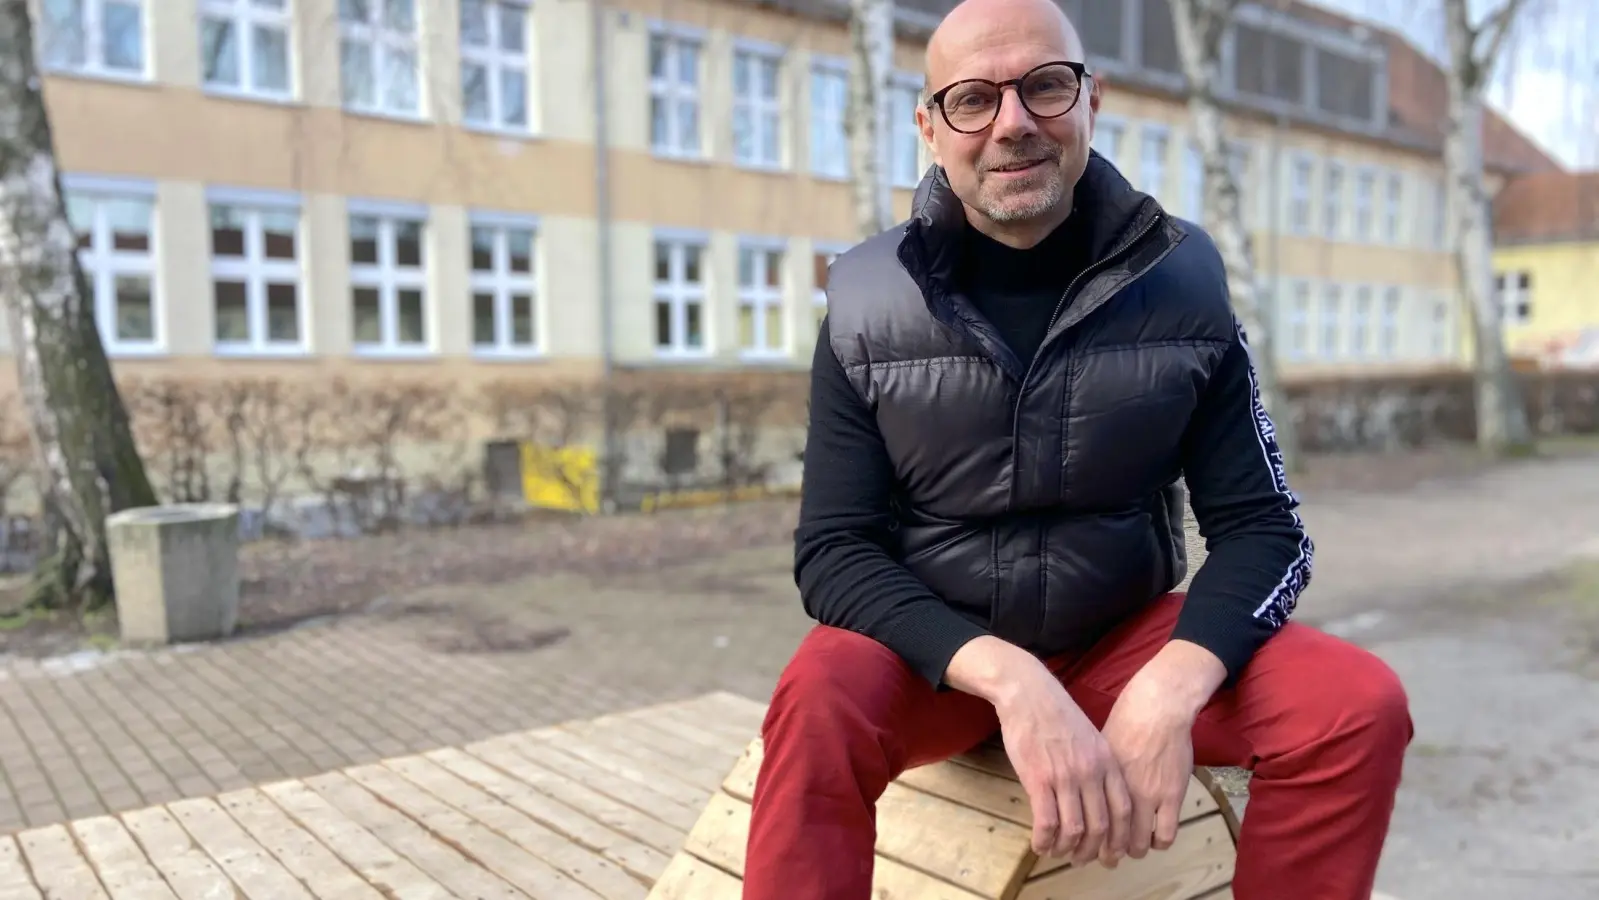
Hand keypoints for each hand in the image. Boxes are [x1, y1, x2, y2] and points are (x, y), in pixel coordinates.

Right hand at [992, 664, 1132, 864]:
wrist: (1029, 693)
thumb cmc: (1057, 714)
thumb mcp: (1090, 737)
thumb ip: (1098, 766)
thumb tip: (1098, 796)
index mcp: (1107, 762)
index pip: (1123, 810)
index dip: (1119, 836)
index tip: (1111, 850)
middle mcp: (1091, 772)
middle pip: (1101, 825)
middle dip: (1093, 851)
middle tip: (1082, 860)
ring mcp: (1065, 777)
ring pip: (1074, 829)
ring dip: (1067, 849)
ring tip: (1058, 854)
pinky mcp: (1038, 779)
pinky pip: (1046, 821)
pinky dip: (1044, 840)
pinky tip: (1039, 845)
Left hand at [1098, 673, 1198, 863]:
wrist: (1157, 709)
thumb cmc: (1125, 722)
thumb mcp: (1097, 747)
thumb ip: (1091, 772)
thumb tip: (1078, 788)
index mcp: (1097, 781)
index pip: (1086, 823)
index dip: (1083, 839)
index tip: (1083, 844)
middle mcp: (1119, 793)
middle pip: (1109, 840)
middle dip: (1106, 854)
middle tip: (1106, 857)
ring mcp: (1147, 796)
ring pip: (1137, 843)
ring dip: (1133, 850)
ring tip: (1131, 848)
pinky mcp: (1172, 796)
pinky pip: (1165, 834)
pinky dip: (1158, 842)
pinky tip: (1154, 837)